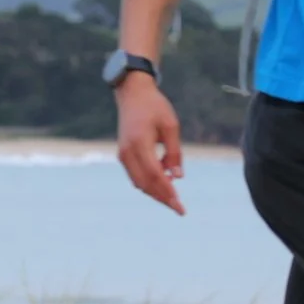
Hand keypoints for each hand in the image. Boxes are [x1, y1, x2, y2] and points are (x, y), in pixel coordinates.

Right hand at [115, 76, 185, 214]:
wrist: (133, 94)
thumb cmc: (155, 107)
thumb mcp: (171, 125)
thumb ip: (174, 152)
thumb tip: (178, 177)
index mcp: (139, 143)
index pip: (154, 175)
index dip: (167, 191)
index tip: (180, 205)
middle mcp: (127, 152)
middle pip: (145, 184)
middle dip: (162, 198)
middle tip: (179, 209)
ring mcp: (123, 154)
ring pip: (139, 183)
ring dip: (156, 192)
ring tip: (174, 199)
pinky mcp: (123, 154)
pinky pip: (136, 176)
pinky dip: (149, 183)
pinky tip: (165, 183)